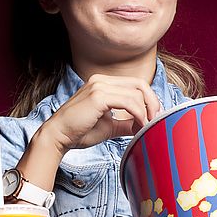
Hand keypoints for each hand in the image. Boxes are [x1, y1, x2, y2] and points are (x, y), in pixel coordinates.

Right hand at [39, 74, 161, 153]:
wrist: (58, 136)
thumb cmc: (79, 132)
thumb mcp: (109, 126)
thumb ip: (126, 123)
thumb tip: (144, 126)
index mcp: (103, 83)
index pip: (135, 85)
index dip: (149, 100)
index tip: (154, 117)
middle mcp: (101, 80)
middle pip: (139, 84)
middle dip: (153, 102)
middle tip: (157, 120)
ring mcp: (99, 86)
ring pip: (136, 93)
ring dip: (147, 110)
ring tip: (148, 126)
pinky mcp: (98, 96)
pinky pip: (128, 102)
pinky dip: (139, 113)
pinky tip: (141, 124)